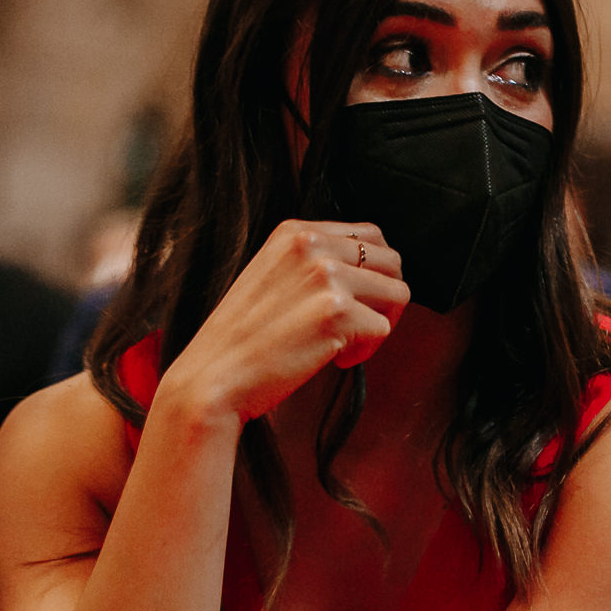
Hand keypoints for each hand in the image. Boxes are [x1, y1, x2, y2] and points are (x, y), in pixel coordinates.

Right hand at [161, 220, 409, 424]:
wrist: (212, 378)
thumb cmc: (244, 338)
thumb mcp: (273, 275)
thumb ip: (315, 262)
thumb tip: (370, 269)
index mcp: (297, 232)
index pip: (371, 236)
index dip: (374, 273)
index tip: (356, 301)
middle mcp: (312, 244)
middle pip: (392, 262)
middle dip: (385, 298)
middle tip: (357, 327)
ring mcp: (326, 276)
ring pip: (398, 294)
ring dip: (379, 323)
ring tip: (344, 343)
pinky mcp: (337, 312)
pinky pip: (384, 330)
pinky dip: (366, 351)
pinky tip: (333, 359)